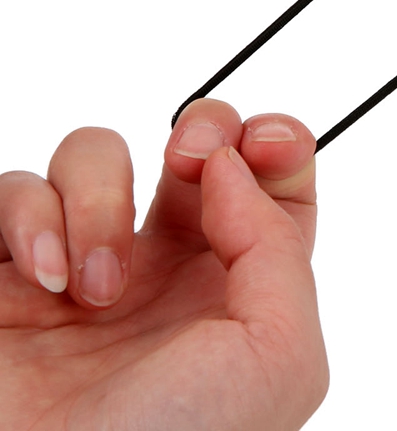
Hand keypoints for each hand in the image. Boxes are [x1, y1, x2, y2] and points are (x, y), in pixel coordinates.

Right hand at [0, 100, 327, 430]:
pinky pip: (11, 189)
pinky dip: (29, 217)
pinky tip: (43, 281)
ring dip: (100, 200)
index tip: (268, 142)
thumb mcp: (279, 359)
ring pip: (97, 154)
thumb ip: (279, 247)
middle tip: (193, 158)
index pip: (273, 184)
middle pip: (197, 146)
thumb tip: (233, 167)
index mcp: (234, 288)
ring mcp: (78, 268)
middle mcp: (162, 271)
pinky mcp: (2, 276)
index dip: (278, 143)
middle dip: (205, 127)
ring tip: (97, 290)